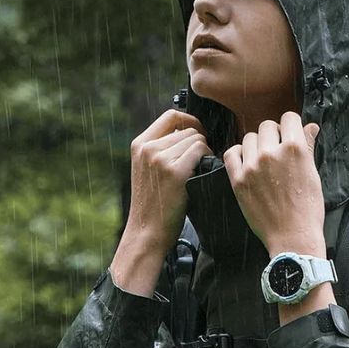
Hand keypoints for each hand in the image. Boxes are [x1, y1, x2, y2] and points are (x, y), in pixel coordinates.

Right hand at [110, 109, 212, 296]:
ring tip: (199, 170)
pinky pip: (202, 151)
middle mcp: (148, 148)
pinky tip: (202, 174)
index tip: (199, 134)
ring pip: (197, 139)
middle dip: (200, 143)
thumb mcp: (148, 169)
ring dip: (205, 153)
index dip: (190, 121)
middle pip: (188, 129)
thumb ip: (161, 148)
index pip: (171, 115)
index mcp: (140, 144)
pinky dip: (208, 160)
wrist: (147, 231)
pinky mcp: (174, 171)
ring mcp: (160, 158)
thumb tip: (190, 131)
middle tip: (201, 162)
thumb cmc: (154, 203)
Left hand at [223, 112, 324, 257]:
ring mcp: (252, 166)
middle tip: (277, 150)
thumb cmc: (307, 209)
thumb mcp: (313, 174)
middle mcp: (271, 154)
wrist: (293, 237)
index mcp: (294, 149)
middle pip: (267, 126)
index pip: (289, 118)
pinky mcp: (238, 180)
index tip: (290, 134)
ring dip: (257, 145)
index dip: (291, 125)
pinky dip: (238, 154)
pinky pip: (231, 153)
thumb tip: (310, 127)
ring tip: (263, 160)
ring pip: (249, 138)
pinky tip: (247, 162)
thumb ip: (307, 146)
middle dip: (274, 135)